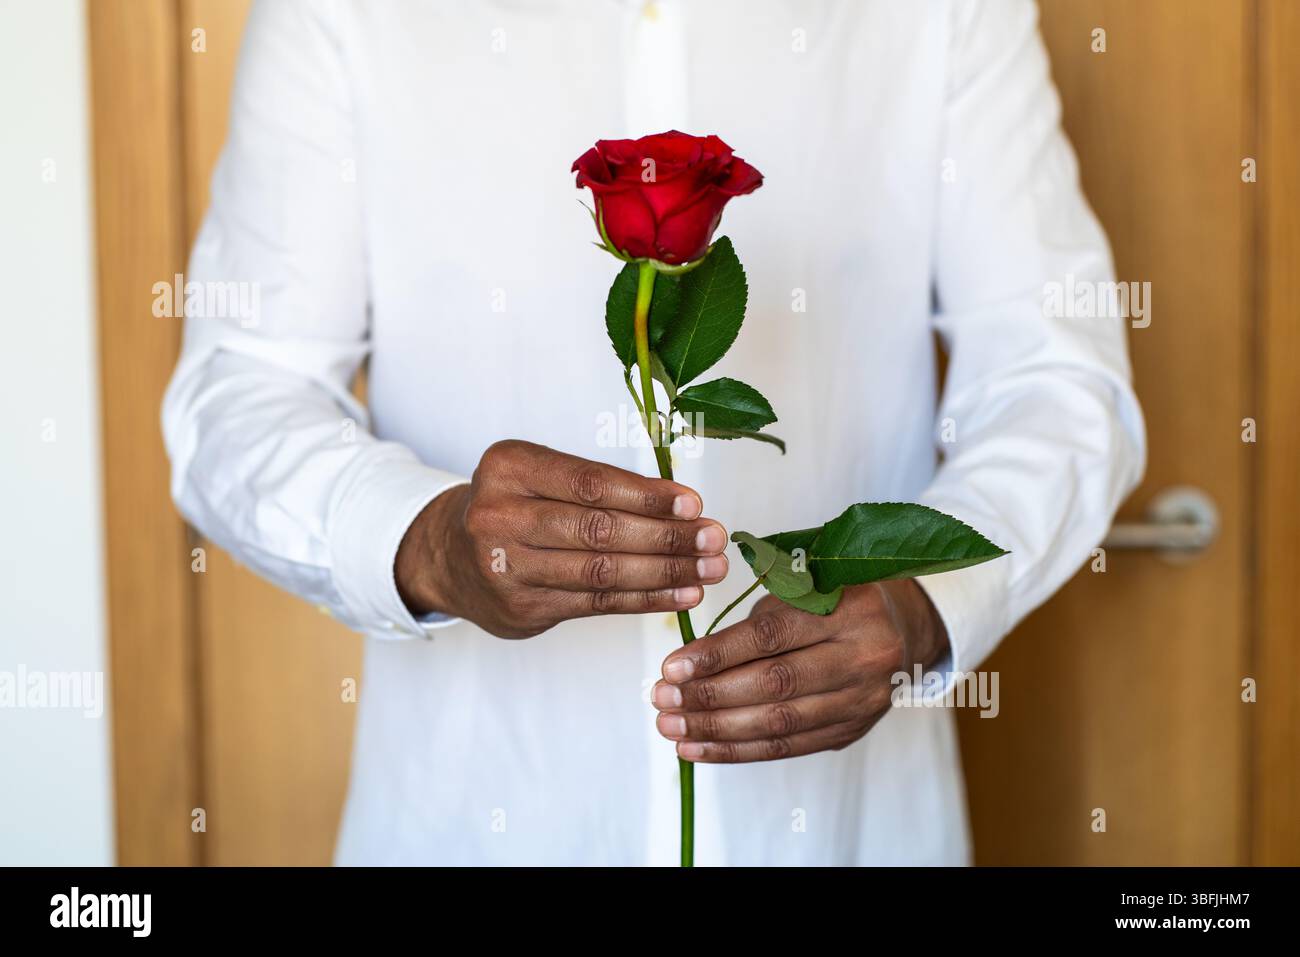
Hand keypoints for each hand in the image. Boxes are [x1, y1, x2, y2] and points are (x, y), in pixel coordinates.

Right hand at [395, 440, 727, 637]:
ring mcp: (506, 567)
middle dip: (666, 536)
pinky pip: (596, 604)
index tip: (694, 503)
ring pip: (600, 572)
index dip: (646, 495)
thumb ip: (600, 485)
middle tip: (714, 539)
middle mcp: (498, 515)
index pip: (589, 482)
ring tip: (709, 569)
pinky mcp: (520, 609)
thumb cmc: (517, 506)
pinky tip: (682, 593)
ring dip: (665, 572)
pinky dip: (645, 599)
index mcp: (508, 466)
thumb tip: (684, 505)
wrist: (450, 557)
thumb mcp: (541, 476)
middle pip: (598, 530)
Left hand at [651, 581, 947, 761]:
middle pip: (774, 685)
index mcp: (847, 608)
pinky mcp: (851, 730)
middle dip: (709, 697)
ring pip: (779, 724)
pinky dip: (738, 751)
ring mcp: (860, 700)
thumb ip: (757, 620)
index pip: (771, 636)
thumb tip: (689, 662)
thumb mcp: (806, 586)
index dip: (717, 655)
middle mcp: (861, 656)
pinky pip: (787, 748)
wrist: (902, 629)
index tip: (671, 667)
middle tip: (662, 700)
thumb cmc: (837, 599)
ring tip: (672, 728)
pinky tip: (699, 749)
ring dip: (717, 730)